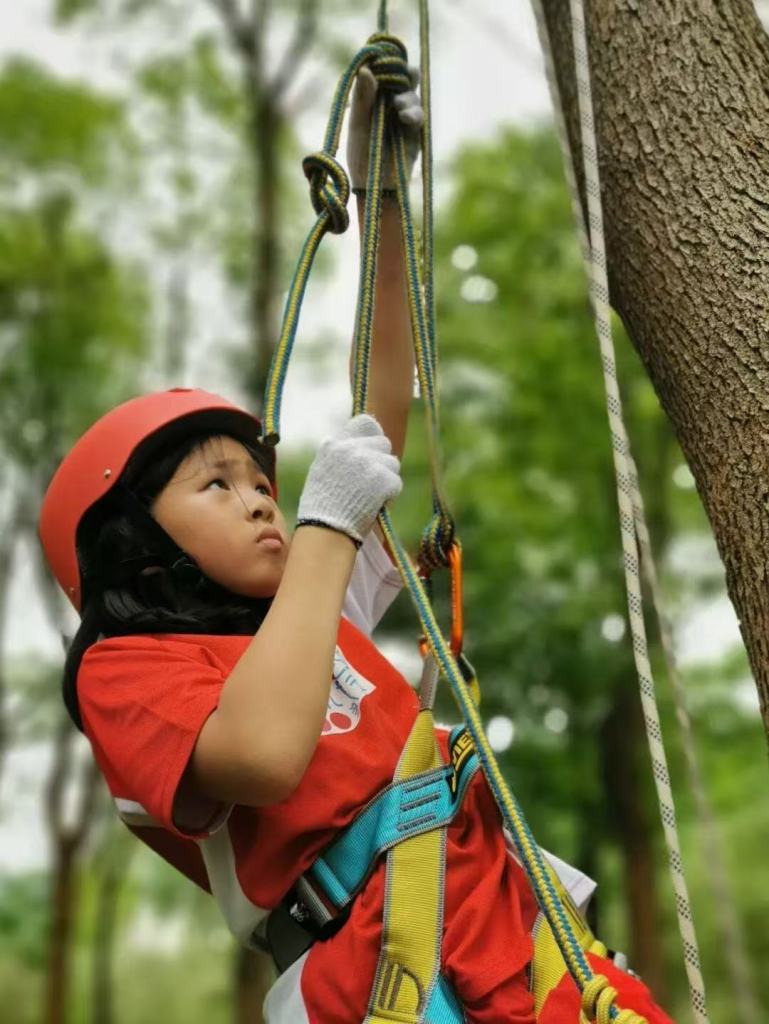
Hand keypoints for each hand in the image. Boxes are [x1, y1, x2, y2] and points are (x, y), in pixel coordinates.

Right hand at [297, 414, 402, 544]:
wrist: (326, 531)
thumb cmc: (322, 508)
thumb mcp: (323, 471)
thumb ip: (341, 456)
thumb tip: (364, 446)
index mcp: (333, 444)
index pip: (364, 423)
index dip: (371, 439)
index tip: (371, 452)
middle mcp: (350, 449)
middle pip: (383, 443)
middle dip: (381, 460)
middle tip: (370, 481)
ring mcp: (367, 462)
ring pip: (393, 462)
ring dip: (386, 478)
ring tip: (370, 495)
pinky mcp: (382, 479)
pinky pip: (396, 482)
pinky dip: (390, 495)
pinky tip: (374, 504)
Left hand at [347, 64, 422, 190]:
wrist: (375, 187)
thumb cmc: (361, 157)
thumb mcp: (358, 125)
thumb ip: (362, 99)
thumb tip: (366, 69)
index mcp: (371, 99)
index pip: (381, 72)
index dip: (385, 63)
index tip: (385, 58)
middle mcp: (388, 104)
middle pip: (402, 78)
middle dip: (404, 73)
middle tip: (404, 72)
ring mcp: (403, 117)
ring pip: (411, 95)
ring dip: (407, 97)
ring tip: (398, 107)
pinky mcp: (415, 132)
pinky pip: (419, 115)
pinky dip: (414, 113)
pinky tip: (405, 117)